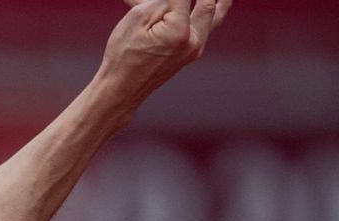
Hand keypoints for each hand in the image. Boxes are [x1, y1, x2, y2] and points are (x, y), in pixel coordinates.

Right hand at [98, 0, 230, 104]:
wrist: (122, 90)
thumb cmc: (123, 55)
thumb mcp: (136, 18)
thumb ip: (161, 1)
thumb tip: (176, 2)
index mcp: (180, 30)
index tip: (155, 1)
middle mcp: (194, 41)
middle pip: (208, 6)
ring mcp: (194, 50)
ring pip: (213, 18)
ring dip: (221, 3)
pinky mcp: (190, 55)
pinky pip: (203, 29)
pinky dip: (203, 15)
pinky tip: (213, 8)